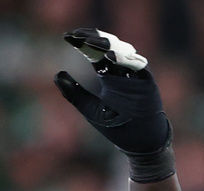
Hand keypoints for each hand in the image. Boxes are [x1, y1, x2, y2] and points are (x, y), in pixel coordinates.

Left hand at [54, 29, 173, 181]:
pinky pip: (137, 67)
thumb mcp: (91, 109)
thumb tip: (57, 74)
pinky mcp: (146, 83)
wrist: (138, 143)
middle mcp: (122, 72)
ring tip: (91, 40)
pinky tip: (110, 55)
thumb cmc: (116, 126)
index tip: (67, 36)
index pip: (94, 53)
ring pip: (122, 52)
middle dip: (92, 39)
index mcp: (108, 75)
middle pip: (108, 47)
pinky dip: (125, 59)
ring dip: (107, 45)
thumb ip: (74, 93)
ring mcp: (135, 76)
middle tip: (77, 34)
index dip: (82, 43)